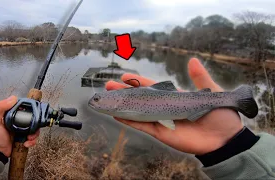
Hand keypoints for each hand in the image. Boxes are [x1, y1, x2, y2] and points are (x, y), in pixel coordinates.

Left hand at [0, 96, 39, 156]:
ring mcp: (19, 131)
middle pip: (30, 118)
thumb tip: (14, 98)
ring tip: (29, 138)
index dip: (28, 109)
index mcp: (8, 115)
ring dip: (34, 133)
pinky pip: (31, 138)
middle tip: (33, 127)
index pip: (21, 108)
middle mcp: (15, 122)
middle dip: (34, 123)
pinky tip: (26, 143)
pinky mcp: (22, 140)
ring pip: (33, 129)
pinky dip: (31, 141)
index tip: (32, 112)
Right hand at [105, 58, 242, 154]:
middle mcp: (164, 107)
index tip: (125, 76)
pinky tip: (116, 113)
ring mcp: (160, 120)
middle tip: (109, 85)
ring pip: (137, 111)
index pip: (152, 86)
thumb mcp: (210, 92)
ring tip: (106, 98)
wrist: (224, 139)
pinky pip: (141, 125)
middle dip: (124, 92)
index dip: (138, 81)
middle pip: (140, 98)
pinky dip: (129, 120)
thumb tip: (193, 60)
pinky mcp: (160, 132)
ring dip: (122, 104)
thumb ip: (200, 78)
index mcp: (174, 97)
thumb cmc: (219, 115)